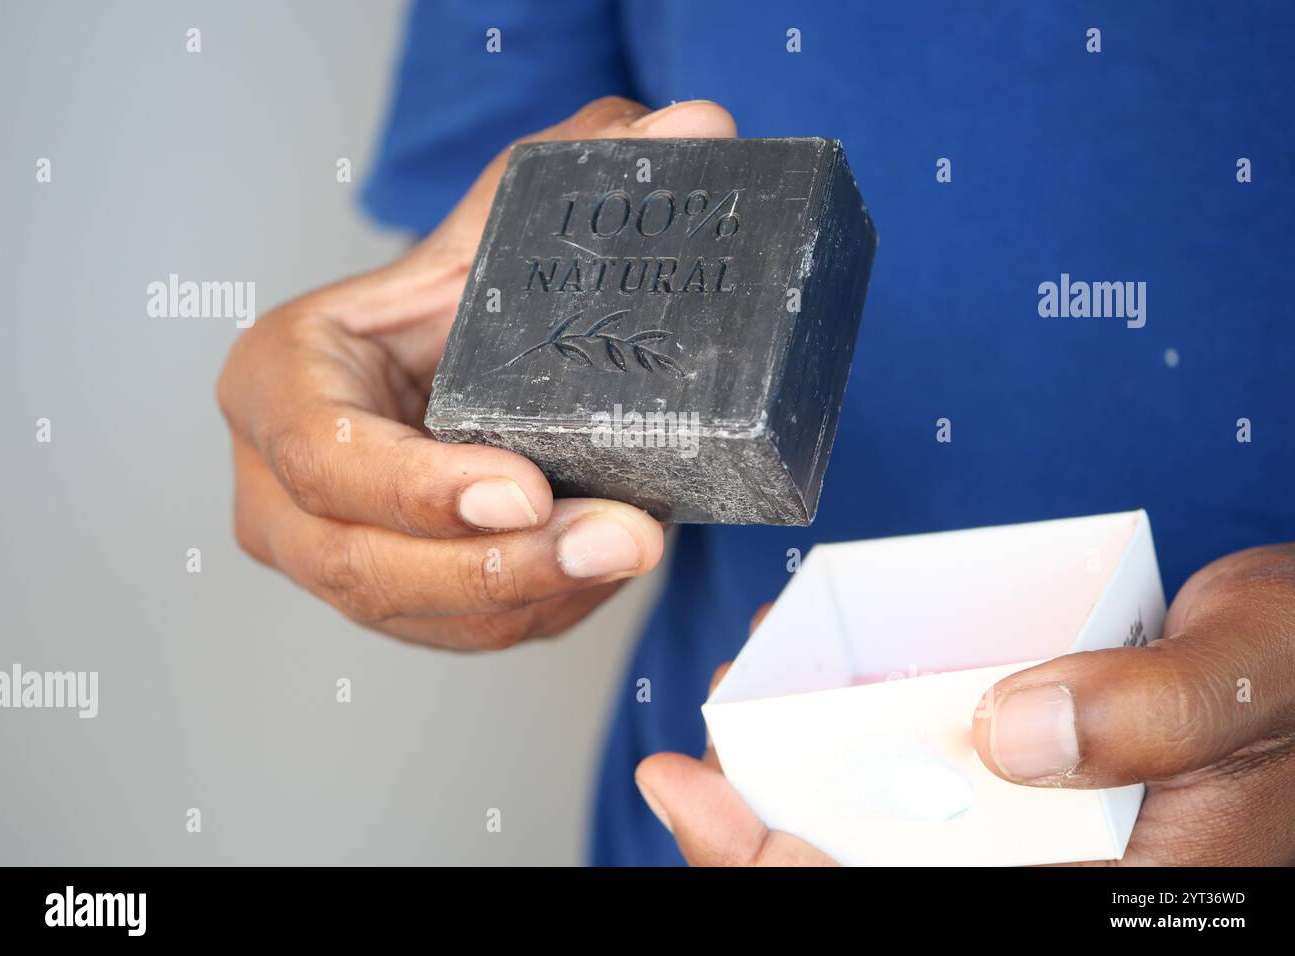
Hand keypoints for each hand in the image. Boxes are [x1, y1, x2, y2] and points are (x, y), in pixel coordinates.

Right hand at [217, 97, 735, 648]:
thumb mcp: (497, 226)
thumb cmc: (450, 293)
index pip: (327, 458)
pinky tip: (599, 574)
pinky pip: (459, 634)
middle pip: (369, 563)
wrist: (442, 357)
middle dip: (502, 563)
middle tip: (621, 537)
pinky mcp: (387, 598)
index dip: (421, 487)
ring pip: (422, 614)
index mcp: (277, 382)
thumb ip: (578, 173)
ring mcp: (329, 554)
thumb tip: (700, 125)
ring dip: (533, 595)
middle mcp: (279, 485)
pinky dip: (534, 610)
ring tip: (631, 552)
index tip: (522, 484)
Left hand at [636, 544, 1294, 864]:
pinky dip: (850, 738)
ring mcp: (1035, 814)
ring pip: (890, 830)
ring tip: (721, 738)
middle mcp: (1062, 862)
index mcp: (1120, 885)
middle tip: (686, 782)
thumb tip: (1010, 733)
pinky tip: (800, 694)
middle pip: (889, 876)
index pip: (945, 903)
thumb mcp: (1254, 673)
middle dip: (774, 844)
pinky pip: (917, 766)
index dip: (822, 880)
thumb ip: (1156, 709)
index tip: (731, 829)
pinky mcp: (1020, 758)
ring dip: (796, 793)